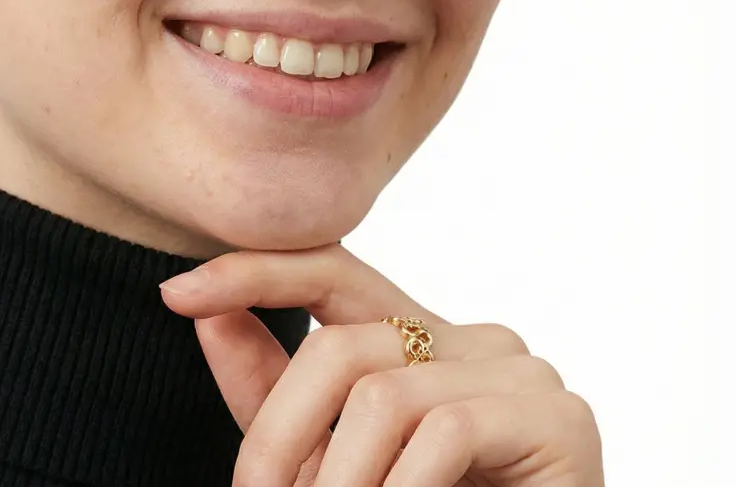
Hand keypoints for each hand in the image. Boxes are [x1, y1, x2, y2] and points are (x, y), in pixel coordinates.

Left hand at [159, 244, 603, 486]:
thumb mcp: (325, 460)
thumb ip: (271, 392)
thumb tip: (203, 313)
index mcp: (419, 340)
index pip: (332, 270)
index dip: (255, 272)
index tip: (177, 294)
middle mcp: (471, 339)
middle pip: (342, 345)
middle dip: (278, 435)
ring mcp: (519, 371)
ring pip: (383, 395)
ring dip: (336, 482)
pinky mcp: (558, 418)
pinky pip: (443, 429)